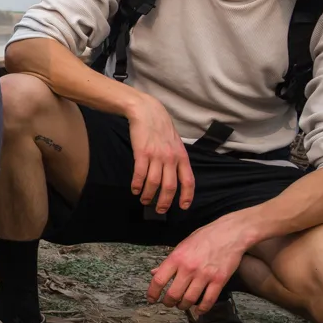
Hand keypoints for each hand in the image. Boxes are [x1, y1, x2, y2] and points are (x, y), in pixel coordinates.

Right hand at [125, 93, 193, 214]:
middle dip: (164, 201)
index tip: (183, 206)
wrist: (147, 112)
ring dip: (148, 195)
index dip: (186, 196)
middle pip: (169, 186)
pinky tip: (134, 189)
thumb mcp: (175, 143)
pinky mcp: (142, 153)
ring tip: (144, 200)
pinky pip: (139, 173)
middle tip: (159, 210)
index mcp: (182, 157)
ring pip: (154, 182)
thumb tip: (175, 176)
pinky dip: (137, 184)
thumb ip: (176, 159)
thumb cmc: (161, 128)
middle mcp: (171, 158)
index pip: (188, 181)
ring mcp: (156, 156)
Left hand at [147, 216, 251, 313]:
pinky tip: (198, 310)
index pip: (159, 280)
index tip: (151, 299)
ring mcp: (205, 275)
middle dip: (168, 303)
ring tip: (182, 305)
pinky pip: (208, 300)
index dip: (152, 293)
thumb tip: (155, 273)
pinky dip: (202, 309)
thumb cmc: (204, 237)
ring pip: (189, 300)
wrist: (230, 233)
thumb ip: (169, 261)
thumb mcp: (182, 245)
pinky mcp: (219, 280)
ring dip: (183, 306)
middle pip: (173, 294)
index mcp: (176, 258)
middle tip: (168, 303)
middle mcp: (189, 268)